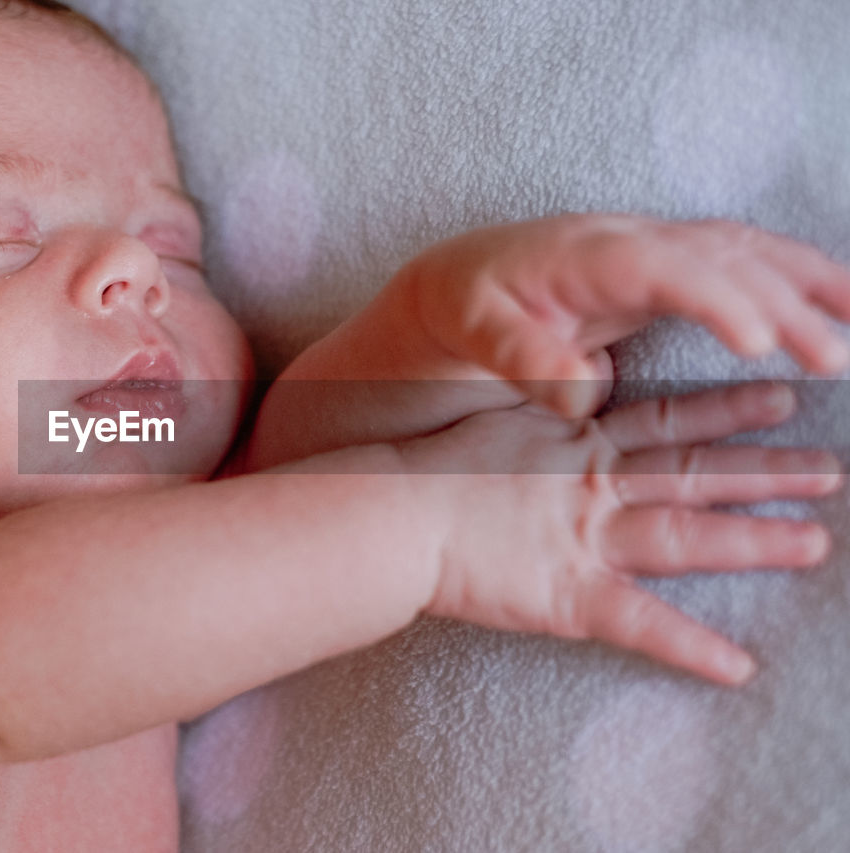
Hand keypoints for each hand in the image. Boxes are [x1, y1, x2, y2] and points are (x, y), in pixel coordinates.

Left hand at [403, 214, 849, 416]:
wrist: (458, 277)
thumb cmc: (466, 308)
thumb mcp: (473, 331)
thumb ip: (523, 357)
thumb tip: (582, 393)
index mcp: (584, 256)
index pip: (664, 269)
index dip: (716, 299)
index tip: (759, 342)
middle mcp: (629, 239)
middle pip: (721, 258)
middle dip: (783, 303)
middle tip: (834, 358)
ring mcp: (653, 245)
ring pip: (746, 251)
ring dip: (808, 282)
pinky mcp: (667, 262)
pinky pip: (742, 259)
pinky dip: (793, 277)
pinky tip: (837, 302)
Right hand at [404, 382, 839, 685]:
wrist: (394, 511)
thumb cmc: (427, 465)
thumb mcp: (493, 418)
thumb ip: (541, 410)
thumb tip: (570, 389)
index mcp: (574, 443)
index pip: (665, 423)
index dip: (725, 412)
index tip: (780, 399)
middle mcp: (594, 486)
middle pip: (694, 476)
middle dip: (766, 473)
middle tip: (833, 469)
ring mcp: (586, 540)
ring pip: (685, 538)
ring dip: (751, 541)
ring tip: (814, 543)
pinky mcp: (568, 596)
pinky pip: (640, 626)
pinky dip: (689, 648)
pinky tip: (737, 667)